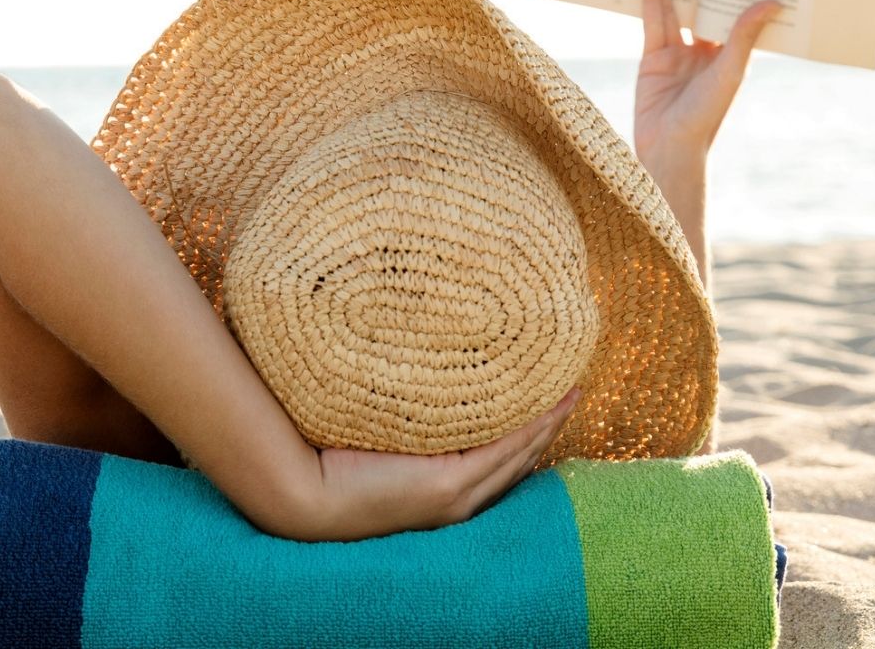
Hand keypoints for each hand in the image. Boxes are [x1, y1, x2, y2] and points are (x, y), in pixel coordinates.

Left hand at [298, 387, 579, 541]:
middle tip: (571, 395)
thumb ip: (402, 416)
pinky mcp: (449, 486)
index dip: (526, 436)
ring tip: (571, 394)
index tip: (545, 407)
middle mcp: (457, 499)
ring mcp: (456, 495)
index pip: (495, 463)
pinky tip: (551, 405)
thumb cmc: (329, 460)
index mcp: (442, 491)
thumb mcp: (378, 436)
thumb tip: (409, 375)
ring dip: (548, 423)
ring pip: (518, 454)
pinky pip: (504, 450)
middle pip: (518, 460)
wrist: (303, 492)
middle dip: (547, 427)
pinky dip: (532, 427)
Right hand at [633, 0, 782, 174]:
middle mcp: (706, 50)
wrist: (668, 149)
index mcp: (732, 54)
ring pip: (674, 8)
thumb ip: (744, 35)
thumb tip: (773, 1)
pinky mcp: (652, 56)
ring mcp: (678, 52)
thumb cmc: (707, 116)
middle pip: (703, 5)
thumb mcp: (730, 71)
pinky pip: (651, 20)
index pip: (735, 11)